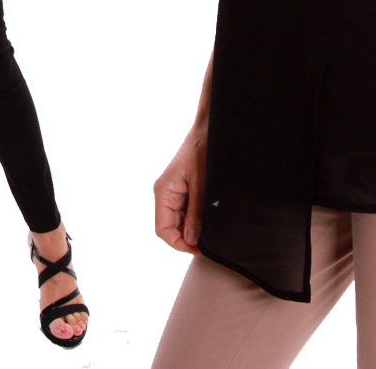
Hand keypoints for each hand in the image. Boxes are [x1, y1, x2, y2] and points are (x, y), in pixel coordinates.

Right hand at [154, 128, 206, 253]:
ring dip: (195, 227)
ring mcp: (176, 191)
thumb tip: (192, 239)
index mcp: (164, 192)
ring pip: (182, 221)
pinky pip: (189, 210)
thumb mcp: (201, 183)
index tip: (199, 248)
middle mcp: (167, 193)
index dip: (179, 243)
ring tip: (212, 227)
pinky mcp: (186, 188)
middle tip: (209, 240)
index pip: (163, 230)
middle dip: (189, 236)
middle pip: (172, 227)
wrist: (209, 127)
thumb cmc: (203, 148)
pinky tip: (211, 216)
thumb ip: (196, 212)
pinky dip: (199, 217)